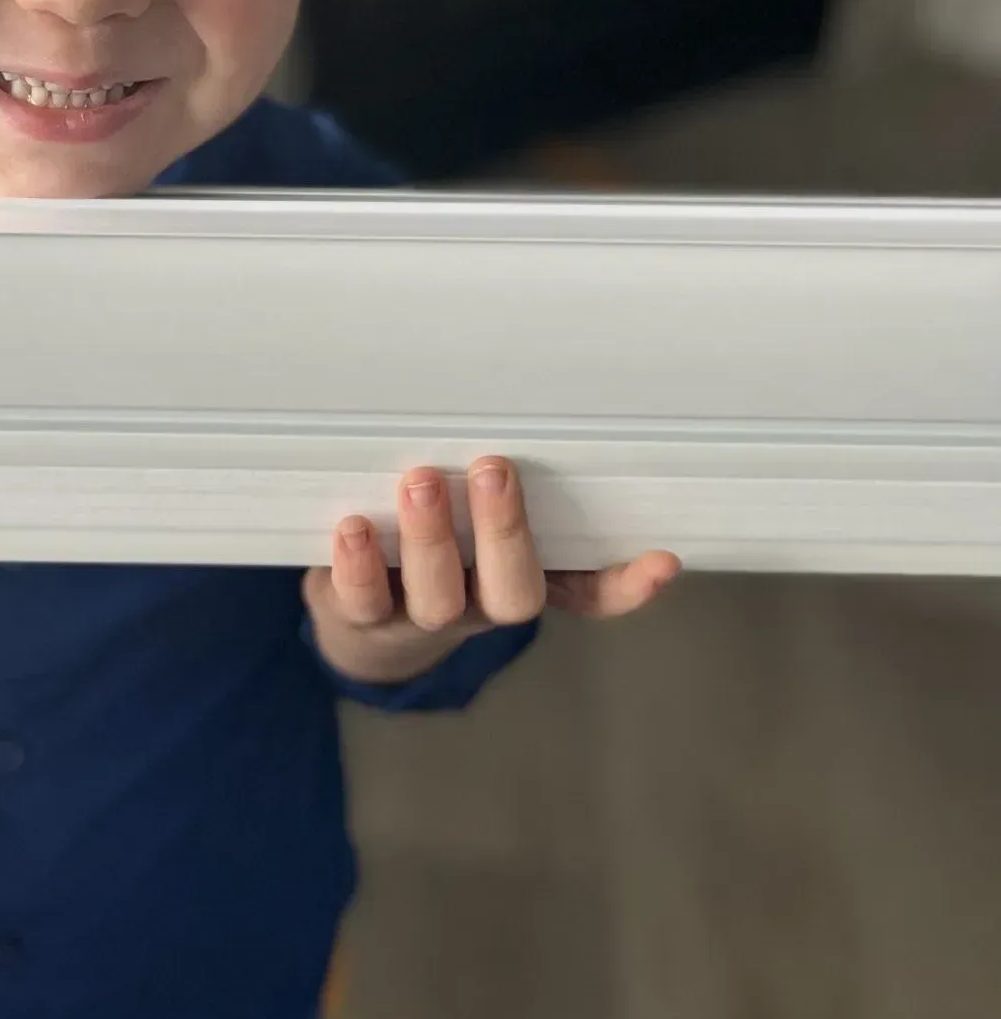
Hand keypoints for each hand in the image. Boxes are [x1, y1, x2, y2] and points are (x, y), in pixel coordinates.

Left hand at [302, 455, 679, 686]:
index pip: (588, 593)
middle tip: (494, 468)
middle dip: (506, 531)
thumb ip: (498, 475)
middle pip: (513, 591)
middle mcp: (481, 603)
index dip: (625, 585)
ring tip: (421, 480)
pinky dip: (360, 565)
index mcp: (520, 577)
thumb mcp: (469, 514)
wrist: (357, 620)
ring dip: (431, 539)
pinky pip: (364, 601)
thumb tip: (518, 397)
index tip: (664, 558)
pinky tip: (354, 525)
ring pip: (438, 597)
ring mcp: (422, 615)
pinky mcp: (362, 615)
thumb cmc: (428, 539)